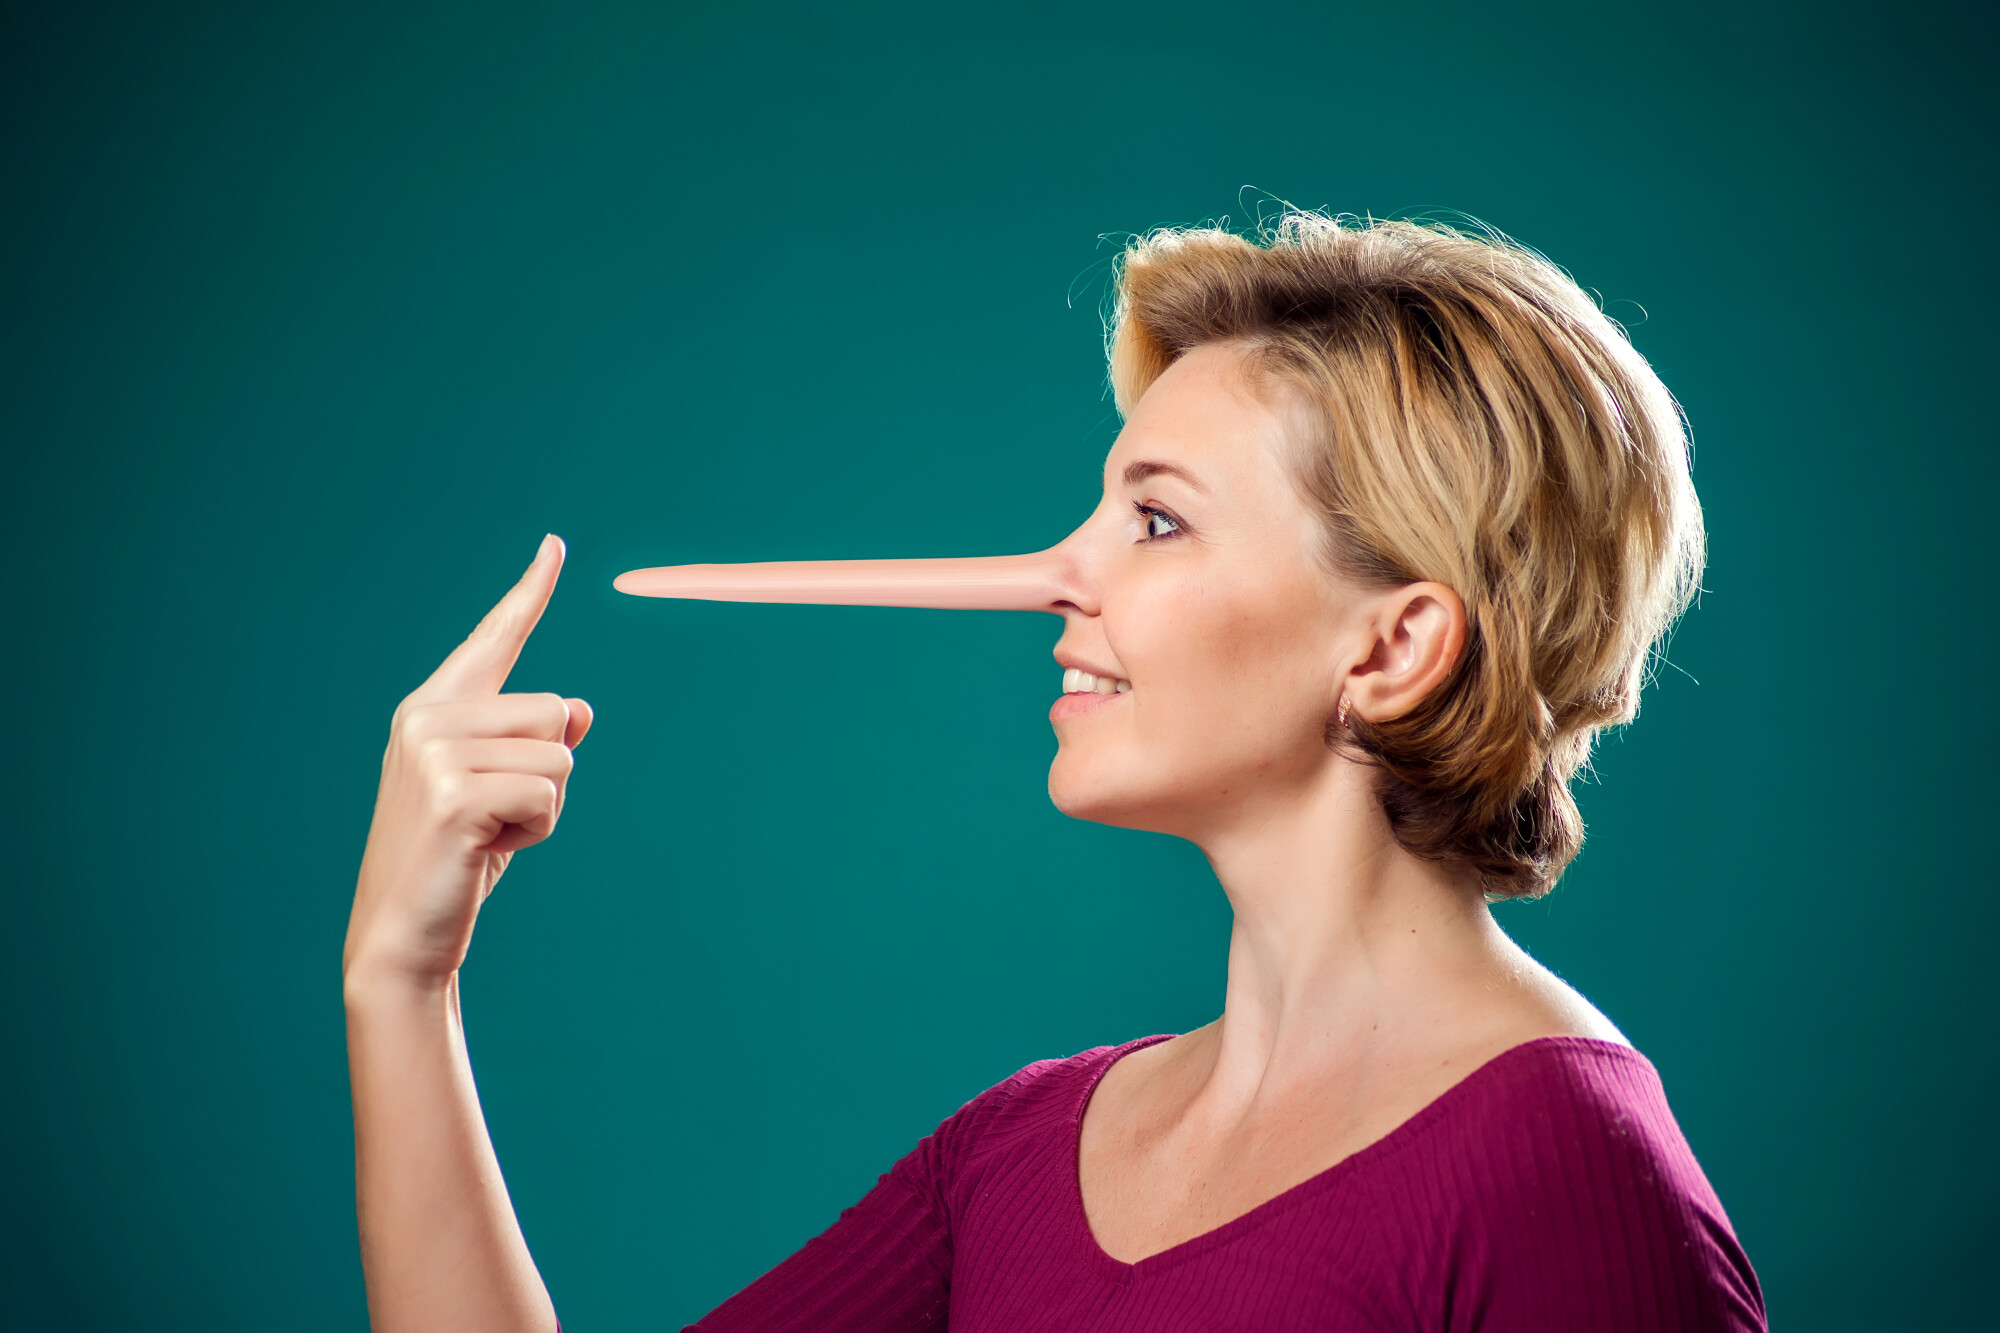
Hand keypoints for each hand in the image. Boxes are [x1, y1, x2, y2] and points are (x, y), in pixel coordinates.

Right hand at [343, 535, 592, 987]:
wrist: (404, 935)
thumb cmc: (457, 861)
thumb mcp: (503, 792)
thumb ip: (533, 744)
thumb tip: (579, 709)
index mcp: (433, 709)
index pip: (494, 640)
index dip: (529, 593)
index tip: (555, 546)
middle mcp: (428, 718)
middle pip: (556, 711)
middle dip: (549, 772)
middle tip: (494, 817)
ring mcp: (435, 753)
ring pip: (561, 756)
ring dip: (545, 807)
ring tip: (489, 834)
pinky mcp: (454, 793)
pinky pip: (550, 794)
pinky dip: (538, 830)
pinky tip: (488, 850)